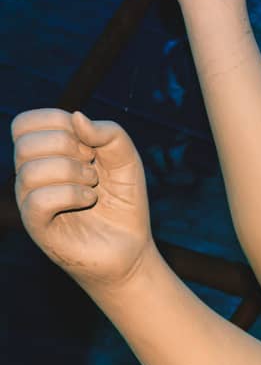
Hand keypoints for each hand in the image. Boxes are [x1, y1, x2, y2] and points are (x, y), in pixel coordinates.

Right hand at [13, 109, 153, 288]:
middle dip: (69, 147)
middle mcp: (30, 175)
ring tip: (92, 186)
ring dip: (74, 173)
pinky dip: (70, 194)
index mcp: (44, 154)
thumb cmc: (123, 200)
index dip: (58, 122)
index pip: (25, 123)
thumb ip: (109, 133)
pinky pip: (38, 200)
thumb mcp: (126, 159)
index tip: (87, 143)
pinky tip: (88, 200)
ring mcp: (29, 201)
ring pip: (31, 170)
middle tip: (92, 167)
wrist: (131, 246)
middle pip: (26, 143)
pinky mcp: (36, 226)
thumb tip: (76, 117)